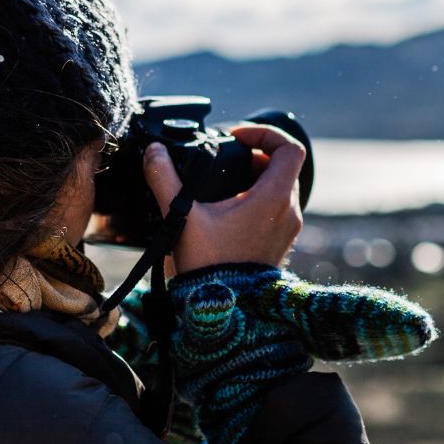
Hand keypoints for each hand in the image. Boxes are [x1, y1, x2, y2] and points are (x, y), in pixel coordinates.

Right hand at [142, 123, 305, 273]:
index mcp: (273, 198)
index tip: (236, 137)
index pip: (289, 148)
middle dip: (256, 155)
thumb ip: (165, 178)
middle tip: (227, 158)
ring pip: (281, 188)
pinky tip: (228, 209)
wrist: (225, 310)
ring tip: (224, 183)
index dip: (265, 133)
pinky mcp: (280, 244)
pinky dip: (259, 199)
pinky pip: (277, 210)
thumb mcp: (182, 216)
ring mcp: (288, 230)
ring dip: (257, 178)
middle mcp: (288, 212)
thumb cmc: (208, 264)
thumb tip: (154, 151)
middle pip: (283, 167)